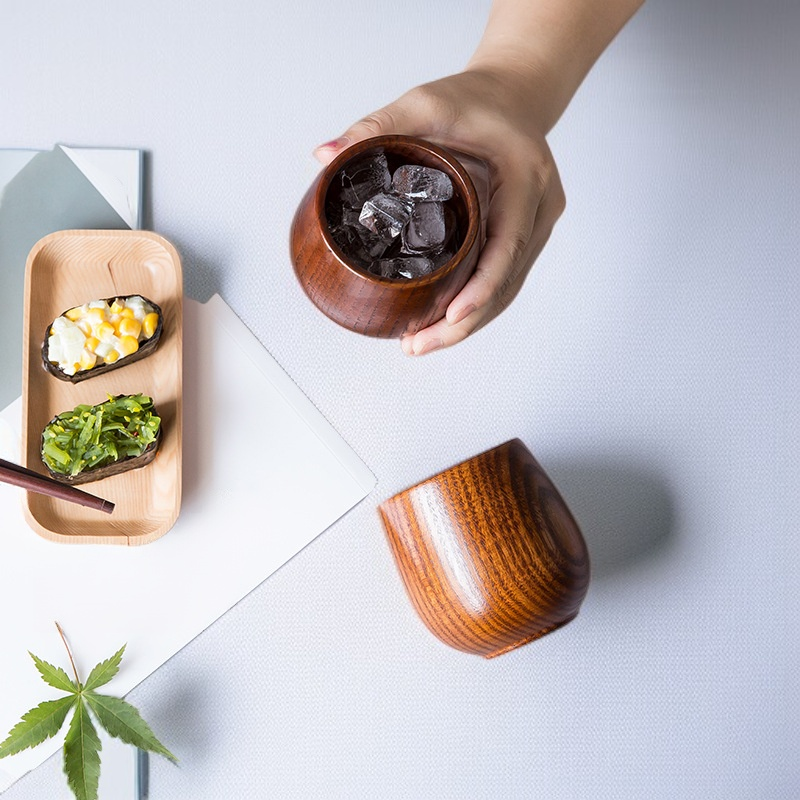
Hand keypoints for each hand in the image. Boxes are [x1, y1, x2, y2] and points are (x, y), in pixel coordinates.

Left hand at [313, 67, 565, 355]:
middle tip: (418, 345)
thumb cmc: (474, 100)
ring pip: (507, 289)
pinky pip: (503, 279)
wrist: (513, 96)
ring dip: (469, 323)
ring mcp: (537, 225)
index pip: (508, 244)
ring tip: (422, 344)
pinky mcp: (525, 236)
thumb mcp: (424, 103)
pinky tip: (442, 322)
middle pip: (508, 281)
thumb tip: (324, 154)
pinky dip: (474, 304)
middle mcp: (541, 207)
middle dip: (465, 322)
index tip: (453, 314)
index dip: (482, 286)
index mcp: (525, 177)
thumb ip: (376, 126)